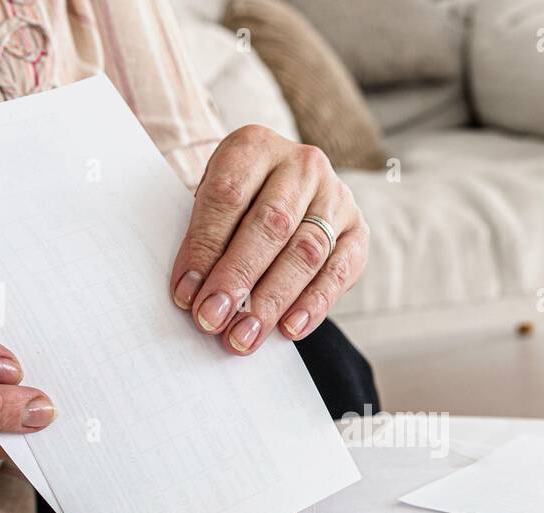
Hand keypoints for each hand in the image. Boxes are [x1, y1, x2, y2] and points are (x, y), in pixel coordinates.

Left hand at [170, 125, 368, 354]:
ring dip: (272, 300)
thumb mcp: (215, 200)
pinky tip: (289, 329)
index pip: (228, 195)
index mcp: (255, 146)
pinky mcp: (358, 231)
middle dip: (238, 278)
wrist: (288, 190)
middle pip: (270, 225)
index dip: (205, 247)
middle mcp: (301, 165)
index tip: (185, 293)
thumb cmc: (240, 202)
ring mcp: (336, 197)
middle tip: (213, 319)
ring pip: (305, 252)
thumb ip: (206, 237)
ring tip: (244, 335)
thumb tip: (193, 295)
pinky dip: (313, 304)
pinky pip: (338, 272)